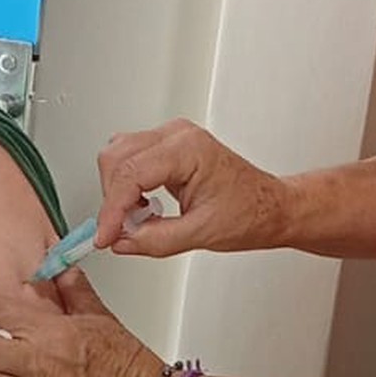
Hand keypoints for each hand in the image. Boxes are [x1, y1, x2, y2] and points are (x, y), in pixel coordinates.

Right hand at [95, 118, 287, 255]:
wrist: (269, 206)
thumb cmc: (249, 212)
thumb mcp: (201, 234)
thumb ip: (155, 240)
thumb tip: (122, 241)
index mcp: (188, 149)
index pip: (131, 173)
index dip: (112, 208)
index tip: (105, 235)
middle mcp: (177, 135)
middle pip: (116, 157)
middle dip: (113, 197)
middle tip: (123, 229)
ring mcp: (171, 137)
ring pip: (118, 154)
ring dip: (118, 189)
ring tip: (138, 216)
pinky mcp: (167, 146)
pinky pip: (130, 157)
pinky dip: (126, 184)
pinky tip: (143, 204)